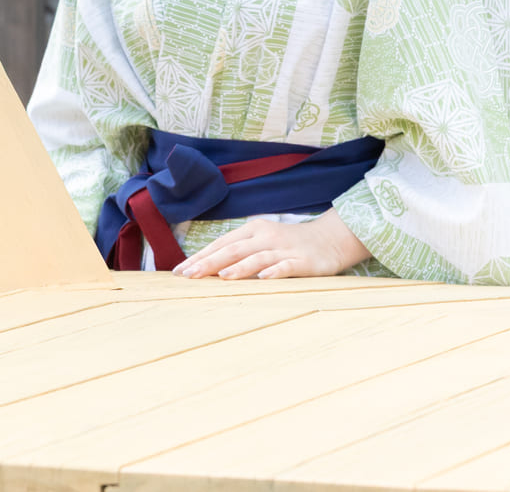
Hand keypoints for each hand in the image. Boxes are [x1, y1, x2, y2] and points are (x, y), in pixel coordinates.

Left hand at [171, 210, 369, 279]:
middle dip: (210, 262)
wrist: (330, 239)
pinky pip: (286, 266)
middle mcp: (265, 237)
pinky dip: (274, 271)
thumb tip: (206, 268)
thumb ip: (238, 253)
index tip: (179, 271)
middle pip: (233, 249)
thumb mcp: (262, 243)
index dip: (200, 256)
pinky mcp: (302, 261)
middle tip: (189, 275)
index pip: (221, 244)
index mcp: (252, 231)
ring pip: (257, 257)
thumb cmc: (288, 244)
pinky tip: (263, 278)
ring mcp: (284, 249)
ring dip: (239, 267)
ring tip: (222, 277)